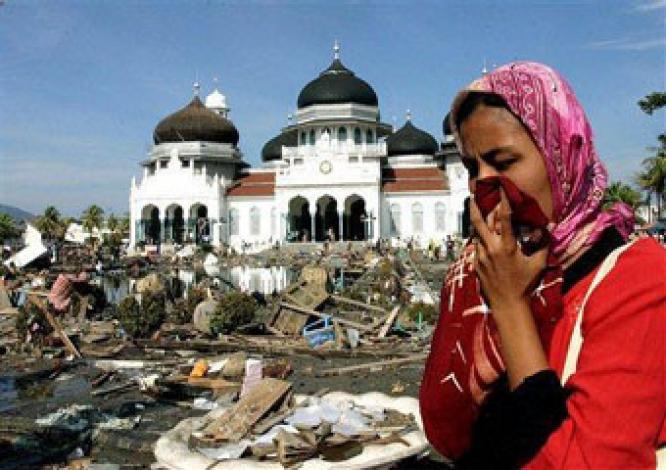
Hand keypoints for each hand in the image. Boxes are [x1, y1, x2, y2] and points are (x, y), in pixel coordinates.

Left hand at [470, 187, 547, 312]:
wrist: (507, 305)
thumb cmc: (524, 284)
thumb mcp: (537, 264)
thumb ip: (543, 244)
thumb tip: (549, 227)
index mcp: (506, 247)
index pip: (503, 218)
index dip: (502, 202)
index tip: (501, 189)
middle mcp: (490, 249)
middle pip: (479, 222)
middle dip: (475, 206)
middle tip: (473, 194)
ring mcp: (480, 257)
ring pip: (477, 234)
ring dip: (480, 224)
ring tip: (479, 212)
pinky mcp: (476, 264)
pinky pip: (477, 247)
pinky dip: (481, 240)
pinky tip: (484, 237)